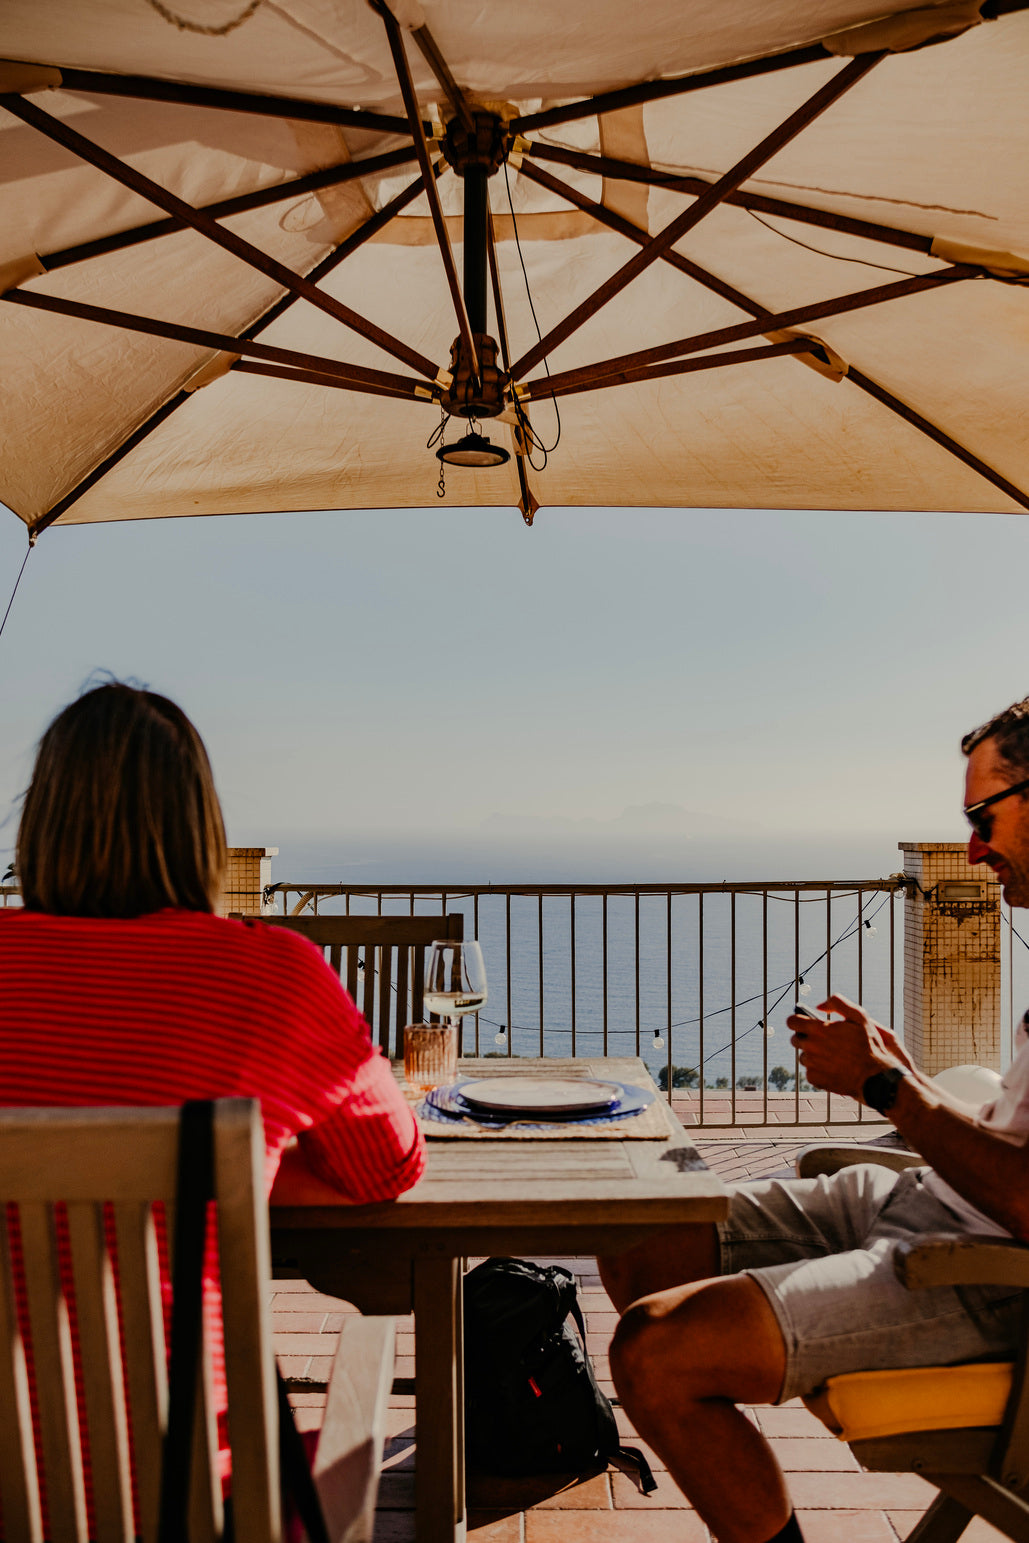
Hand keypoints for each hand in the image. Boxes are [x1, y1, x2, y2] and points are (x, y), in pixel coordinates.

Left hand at [786, 993, 904, 1102]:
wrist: (875, 1077)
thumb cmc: (869, 1046)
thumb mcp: (859, 1016)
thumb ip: (837, 1003)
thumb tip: (819, 1006)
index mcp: (818, 1029)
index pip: (791, 1021)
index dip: (797, 1021)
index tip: (802, 1023)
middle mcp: (810, 1046)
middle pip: (795, 1040)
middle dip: (805, 1039)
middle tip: (822, 1041)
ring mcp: (811, 1064)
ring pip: (803, 1057)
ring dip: (812, 1056)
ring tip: (831, 1057)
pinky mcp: (814, 1079)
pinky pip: (810, 1072)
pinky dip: (818, 1071)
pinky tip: (833, 1069)